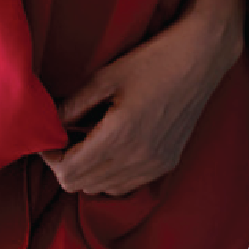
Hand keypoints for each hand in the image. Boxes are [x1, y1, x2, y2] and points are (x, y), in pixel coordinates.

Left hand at [38, 0, 248, 198]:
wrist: (201, 59)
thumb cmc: (152, 60)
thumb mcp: (106, 76)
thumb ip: (74, 103)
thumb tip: (49, 121)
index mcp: (120, 137)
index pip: (69, 171)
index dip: (50, 158)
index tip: (46, 138)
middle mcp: (138, 159)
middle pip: (82, 185)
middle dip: (65, 165)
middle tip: (61, 138)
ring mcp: (155, 165)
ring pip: (103, 189)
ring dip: (87, 171)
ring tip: (84, 140)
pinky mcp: (167, 164)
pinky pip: (126, 185)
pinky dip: (109, 174)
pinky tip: (108, 148)